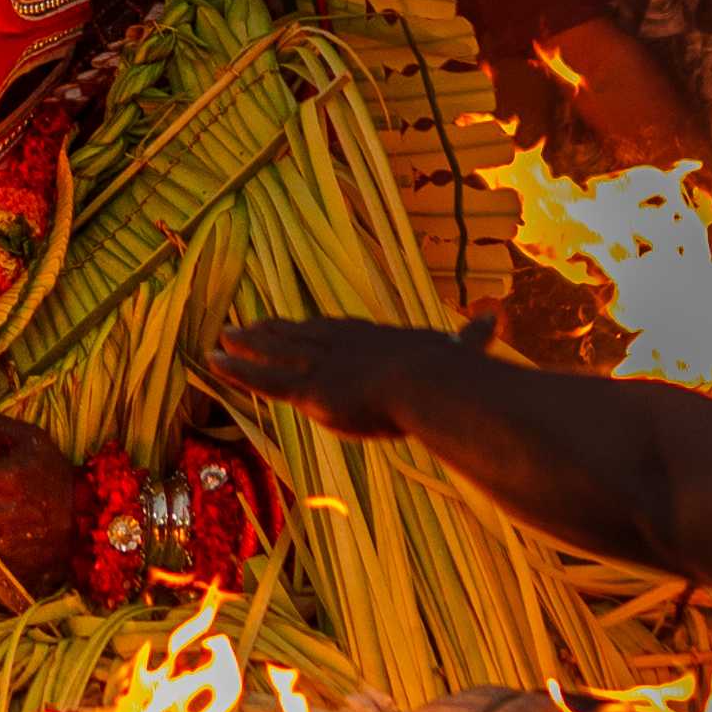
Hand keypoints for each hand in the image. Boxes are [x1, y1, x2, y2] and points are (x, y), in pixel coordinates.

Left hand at [210, 314, 454, 436]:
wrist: (432, 385)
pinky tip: (212, 361)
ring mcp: (323, 367)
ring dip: (247, 346)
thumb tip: (499, 319)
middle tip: (247, 324)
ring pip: (275, 354)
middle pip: (299, 336)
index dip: (315, 328)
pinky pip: (264, 380)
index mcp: (375, 337)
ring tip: (222, 338)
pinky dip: (237, 370)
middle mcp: (342, 345)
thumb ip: (472, 338)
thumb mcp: (461, 354)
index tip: (298, 322)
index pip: (337, 330)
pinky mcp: (310, 392)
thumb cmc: (451, 376)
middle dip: (272, 332)